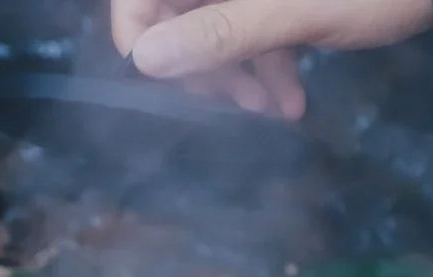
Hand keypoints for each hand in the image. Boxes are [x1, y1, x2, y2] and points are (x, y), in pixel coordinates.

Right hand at [112, 0, 432, 118]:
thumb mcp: (292, 11)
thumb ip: (219, 33)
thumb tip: (142, 62)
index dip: (140, 33)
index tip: (162, 79)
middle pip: (176, 12)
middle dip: (199, 64)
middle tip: (236, 102)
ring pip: (214, 27)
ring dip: (237, 75)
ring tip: (270, 110)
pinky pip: (251, 30)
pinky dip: (266, 66)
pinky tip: (291, 103)